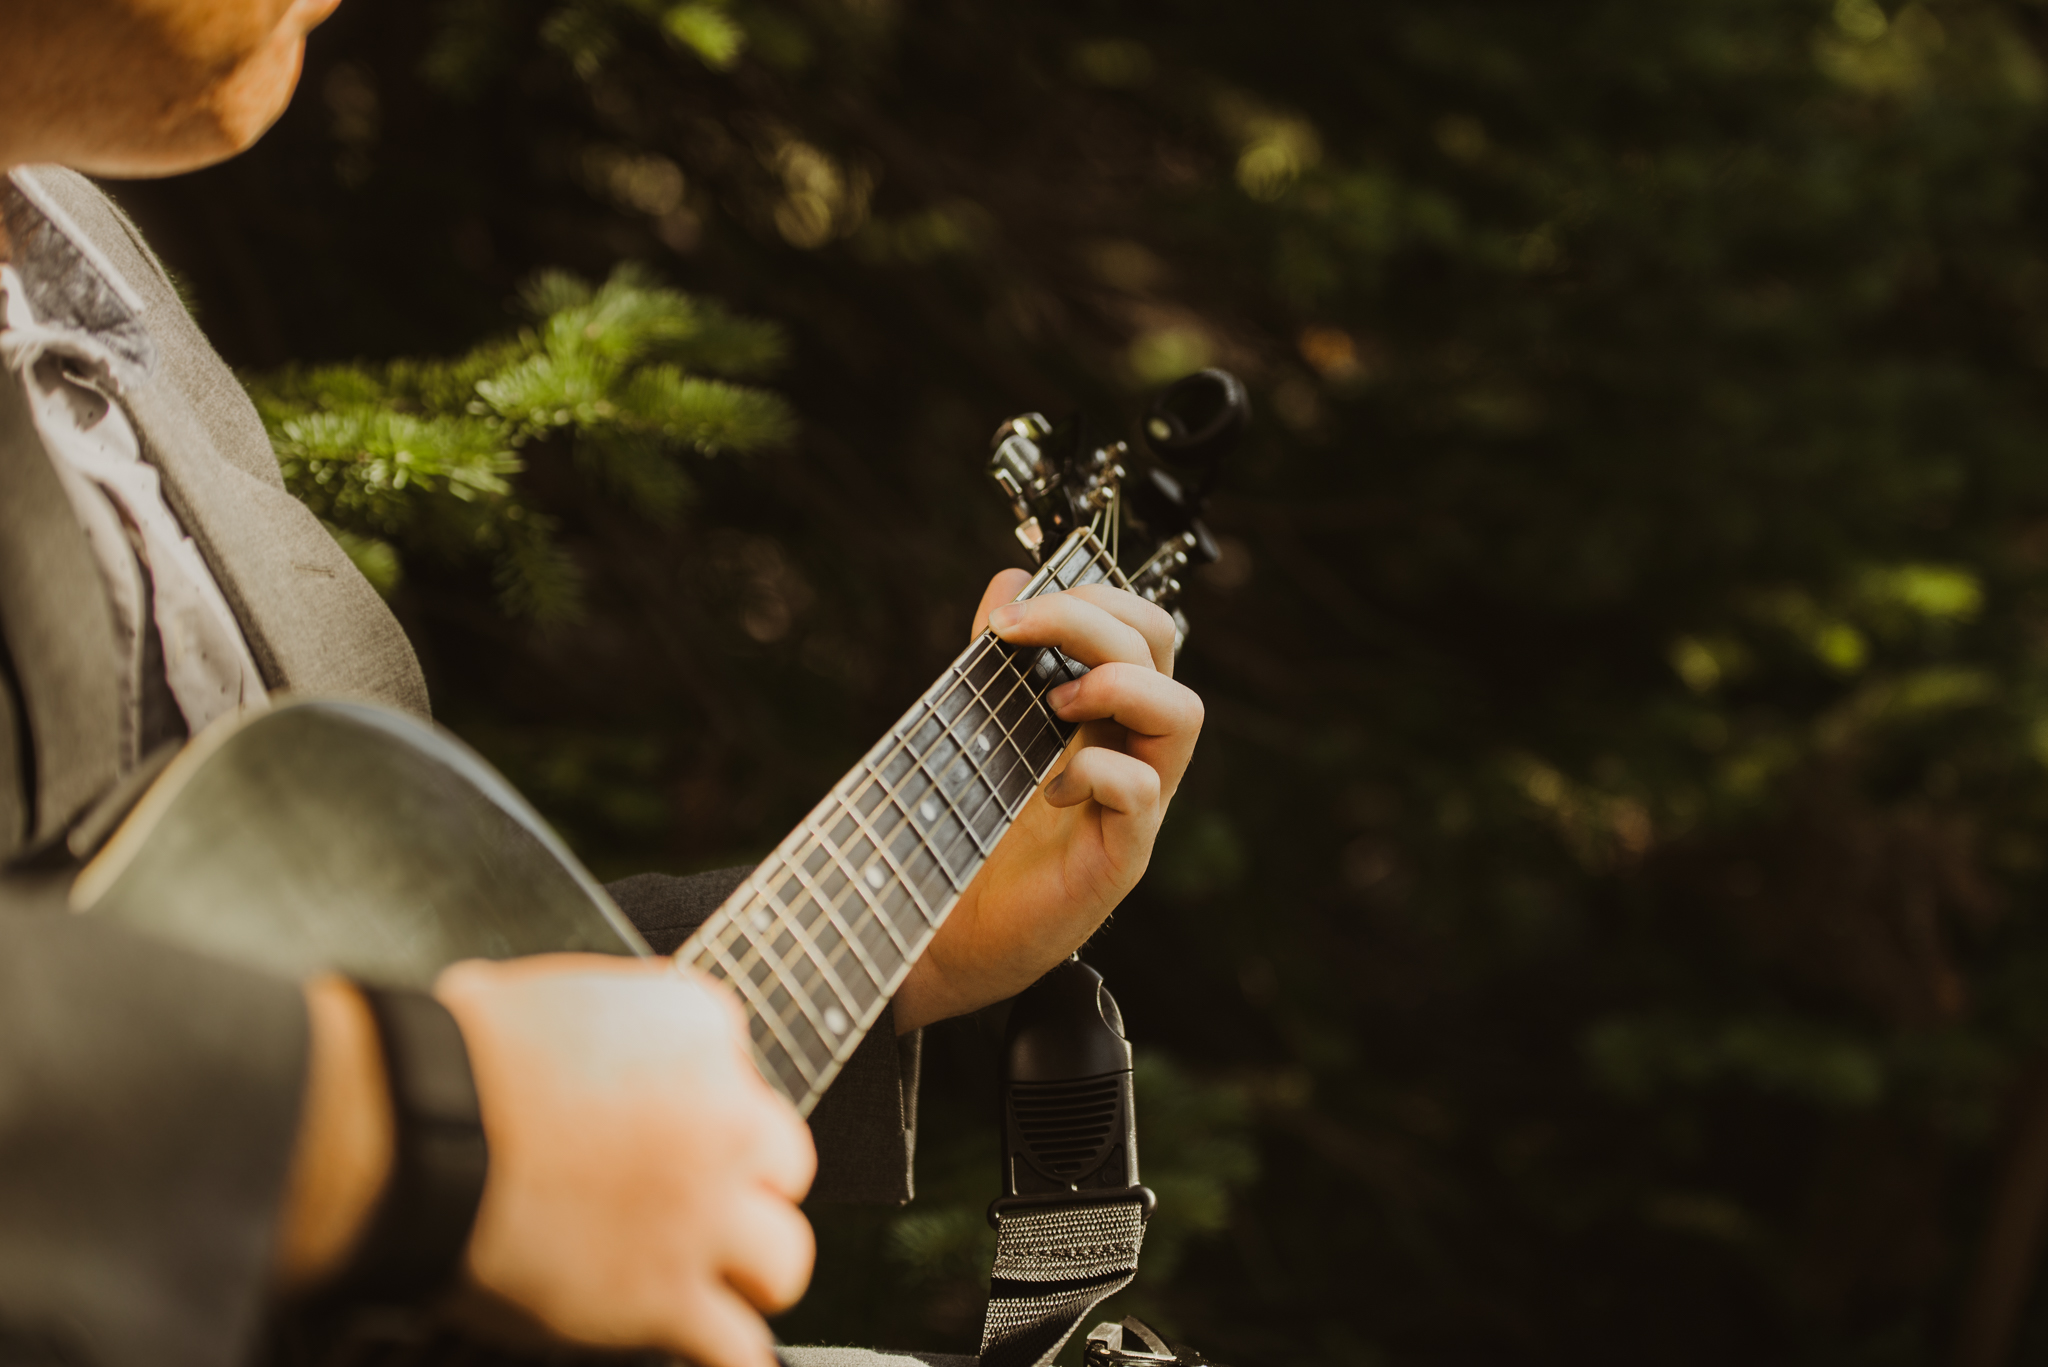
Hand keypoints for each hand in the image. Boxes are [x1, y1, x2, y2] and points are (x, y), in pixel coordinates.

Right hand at [436, 955, 815, 1366]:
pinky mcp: (667, 1294)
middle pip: (783, 1162)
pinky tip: (712, 1347)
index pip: (743, 1069)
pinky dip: (728, 1352)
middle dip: (743, 1184)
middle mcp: (725, 1118)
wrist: (415, 1134)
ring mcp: (702, 1212)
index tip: (656, 1123)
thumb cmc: (458, 1059)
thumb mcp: (564, 992)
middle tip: (687, 1201)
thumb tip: (623, 1036)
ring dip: (750, 1269)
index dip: (698, 1103)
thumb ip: (625, 1016)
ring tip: (714, 1279)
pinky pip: (738, 1347)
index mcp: (700, 1028)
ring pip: (784, 1258)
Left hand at [891, 573, 1203, 1031]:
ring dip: (1119, 686)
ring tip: (1055, 704)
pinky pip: (1143, 792)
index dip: (1090, 599)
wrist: (944, 933)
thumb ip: (997, 660)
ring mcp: (1135, 804)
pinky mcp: (1121, 856)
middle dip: (1098, 620)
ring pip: (1183, 715)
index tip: (1012, 613)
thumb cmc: (969, 836)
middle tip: (1026, 635)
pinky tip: (1050, 787)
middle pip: (1164, 651)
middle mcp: (1130, 750)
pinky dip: (1097, 771)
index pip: (1137, 628)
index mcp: (1104, 713)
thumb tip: (1008, 580)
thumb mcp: (979, 729)